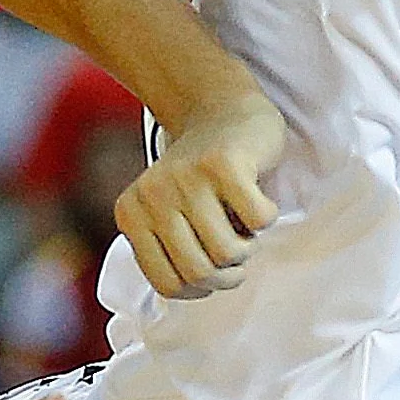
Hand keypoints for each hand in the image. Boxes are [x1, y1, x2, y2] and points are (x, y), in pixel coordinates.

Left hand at [115, 93, 283, 299]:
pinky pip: (258, 221)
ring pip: (228, 253)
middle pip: (199, 272)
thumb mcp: (169, 214)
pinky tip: (256, 194)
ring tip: (242, 223)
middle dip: (228, 274)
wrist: (221, 109)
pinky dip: (267, 216)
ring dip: (248, 246)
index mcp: (132, 213)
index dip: (199, 289)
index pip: (166, 284)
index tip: (212, 269)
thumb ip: (170, 252)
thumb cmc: (202, 177)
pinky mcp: (224, 163)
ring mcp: (188, 177)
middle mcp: (153, 194)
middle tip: (236, 250)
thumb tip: (193, 290)